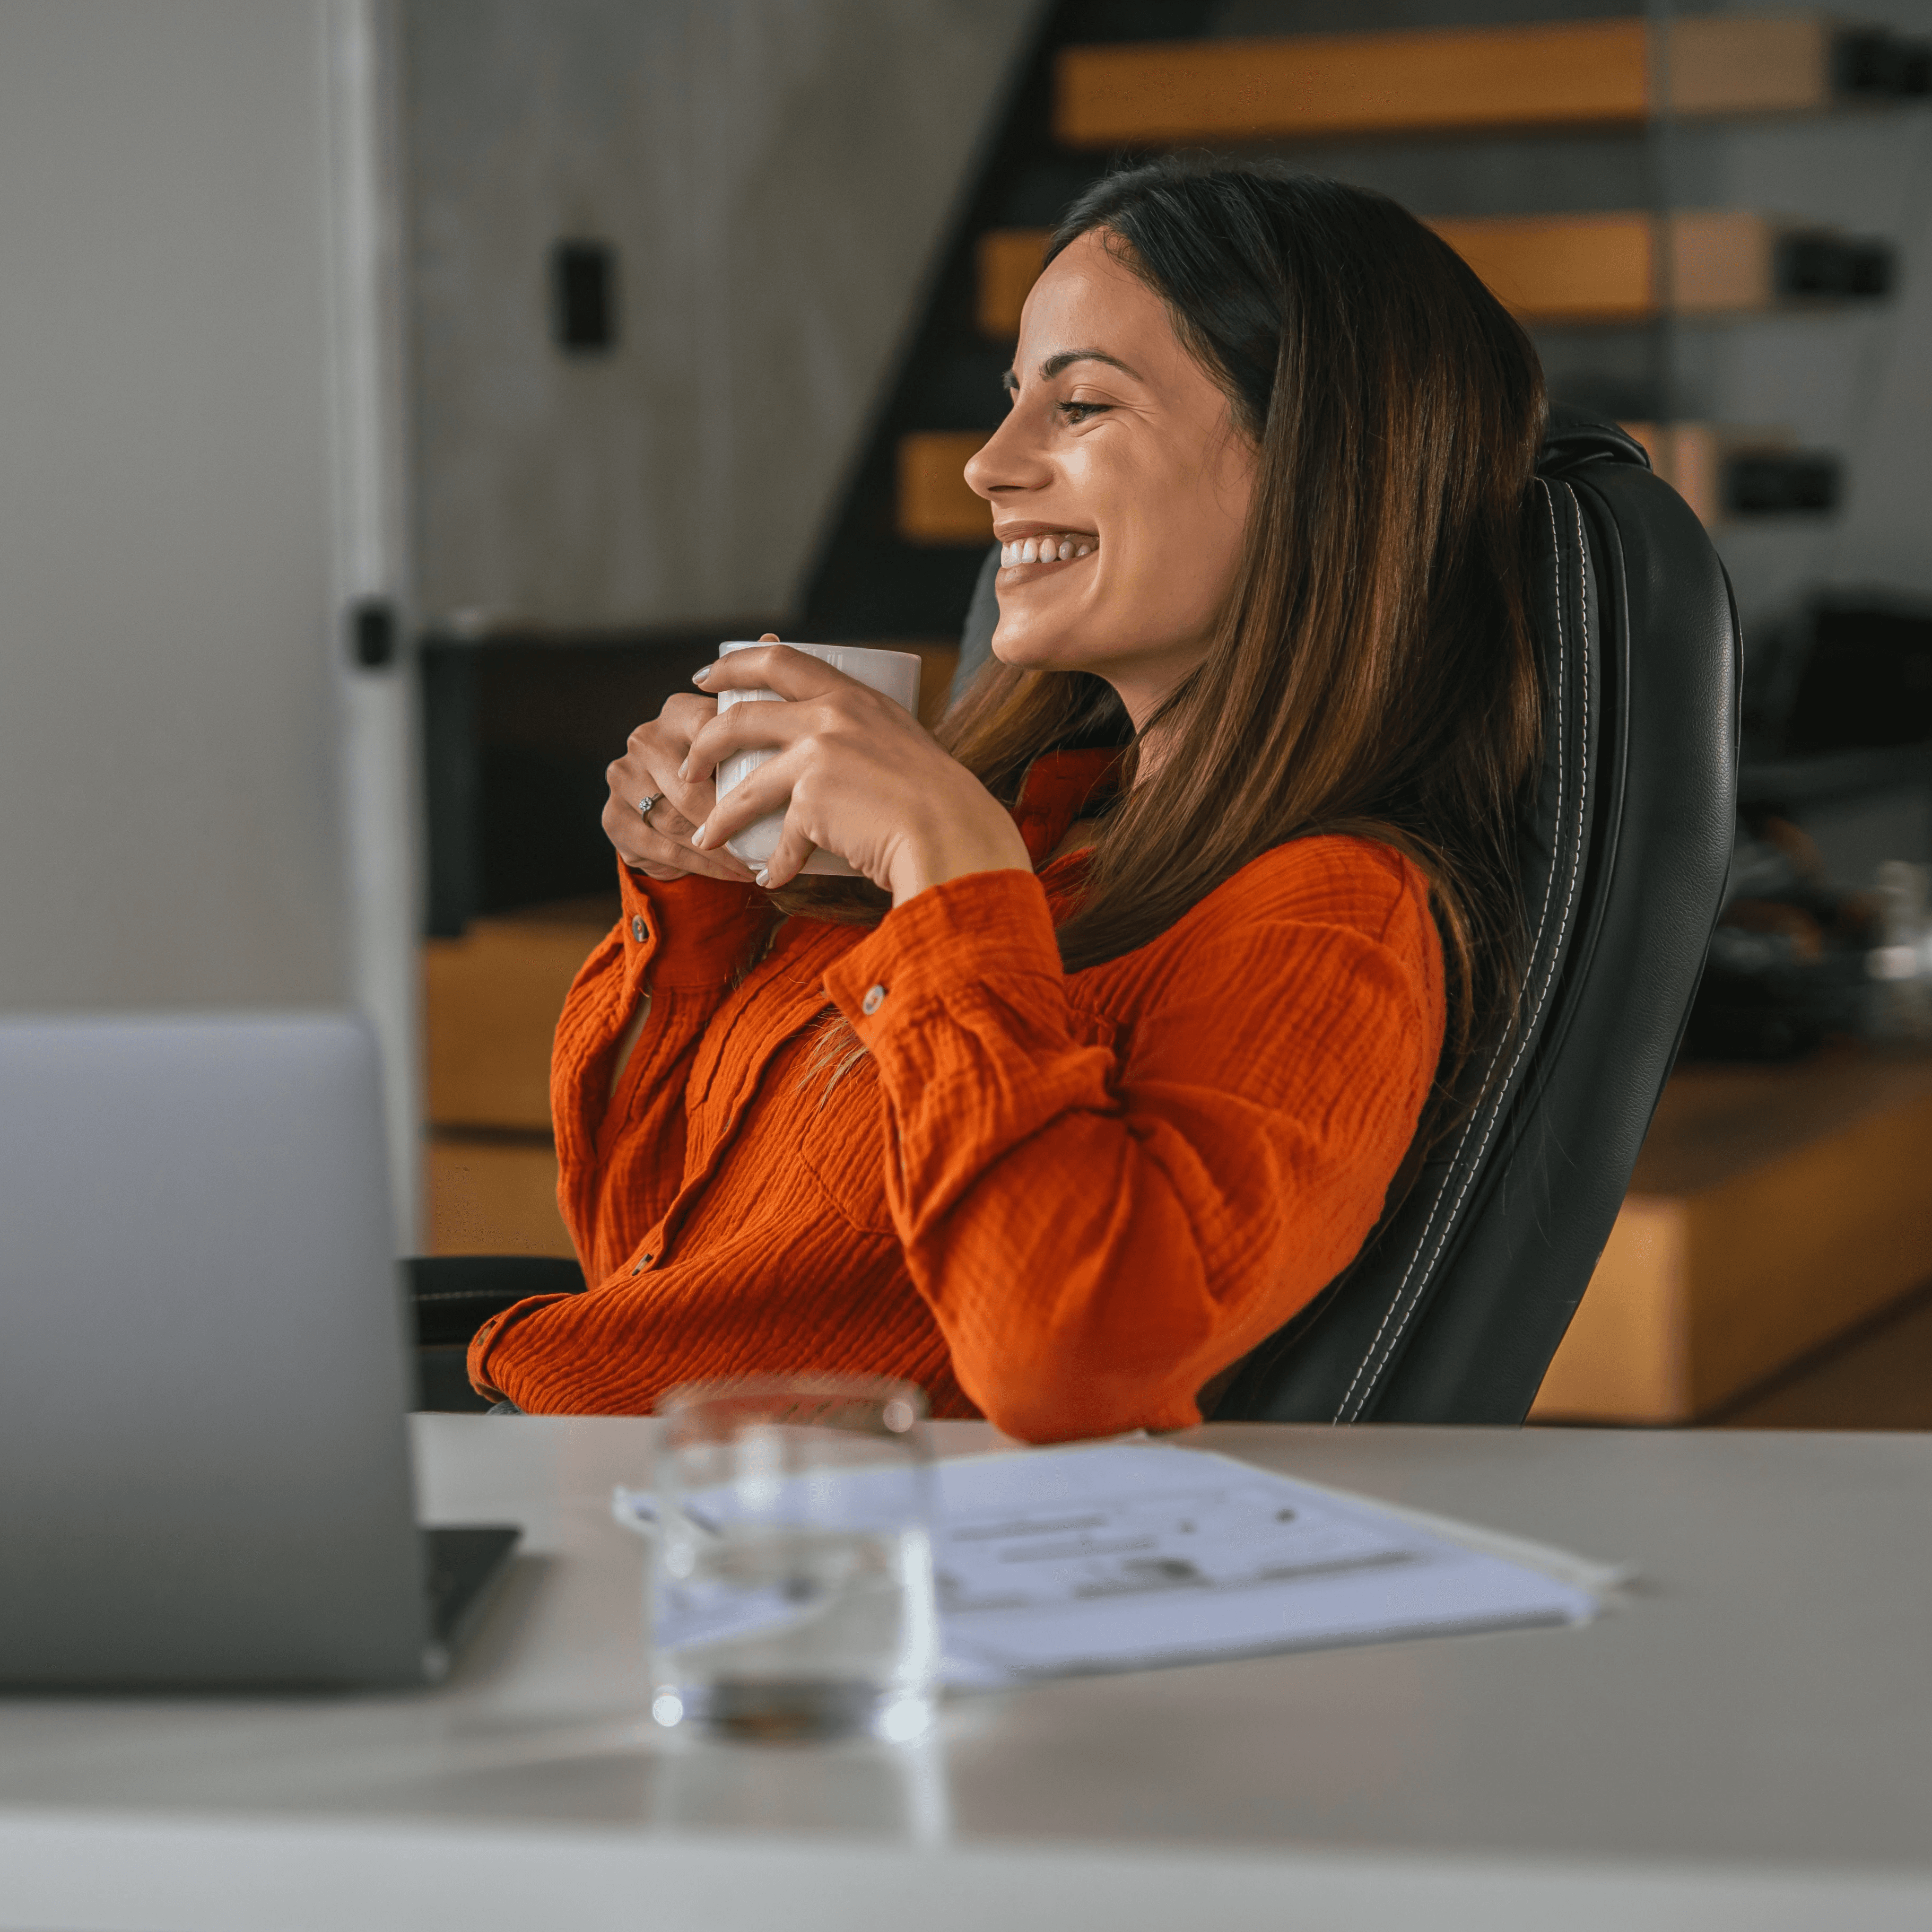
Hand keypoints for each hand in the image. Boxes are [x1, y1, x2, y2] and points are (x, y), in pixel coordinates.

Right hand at [601, 689, 757, 883]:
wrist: (665, 806)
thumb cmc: (718, 775)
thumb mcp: (736, 751)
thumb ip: (759, 748)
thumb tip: (803, 771)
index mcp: (678, 712)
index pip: (712, 734)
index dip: (742, 768)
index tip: (776, 795)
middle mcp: (644, 739)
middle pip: (691, 788)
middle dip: (730, 823)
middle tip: (769, 848)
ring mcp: (623, 777)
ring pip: (676, 822)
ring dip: (719, 851)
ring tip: (754, 865)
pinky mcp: (612, 816)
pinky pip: (661, 847)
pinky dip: (700, 866)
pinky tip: (728, 873)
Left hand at [680, 641, 1031, 903]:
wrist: (954, 835)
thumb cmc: (941, 804)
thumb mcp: (902, 748)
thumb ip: (866, 744)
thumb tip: (832, 768)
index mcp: (856, 696)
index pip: (782, 660)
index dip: (734, 665)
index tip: (707, 678)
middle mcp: (833, 716)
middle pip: (742, 716)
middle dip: (704, 742)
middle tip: (689, 765)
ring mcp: (818, 755)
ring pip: (746, 785)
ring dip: (720, 816)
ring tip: (706, 838)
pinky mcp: (812, 799)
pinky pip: (781, 836)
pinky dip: (776, 864)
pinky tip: (771, 879)